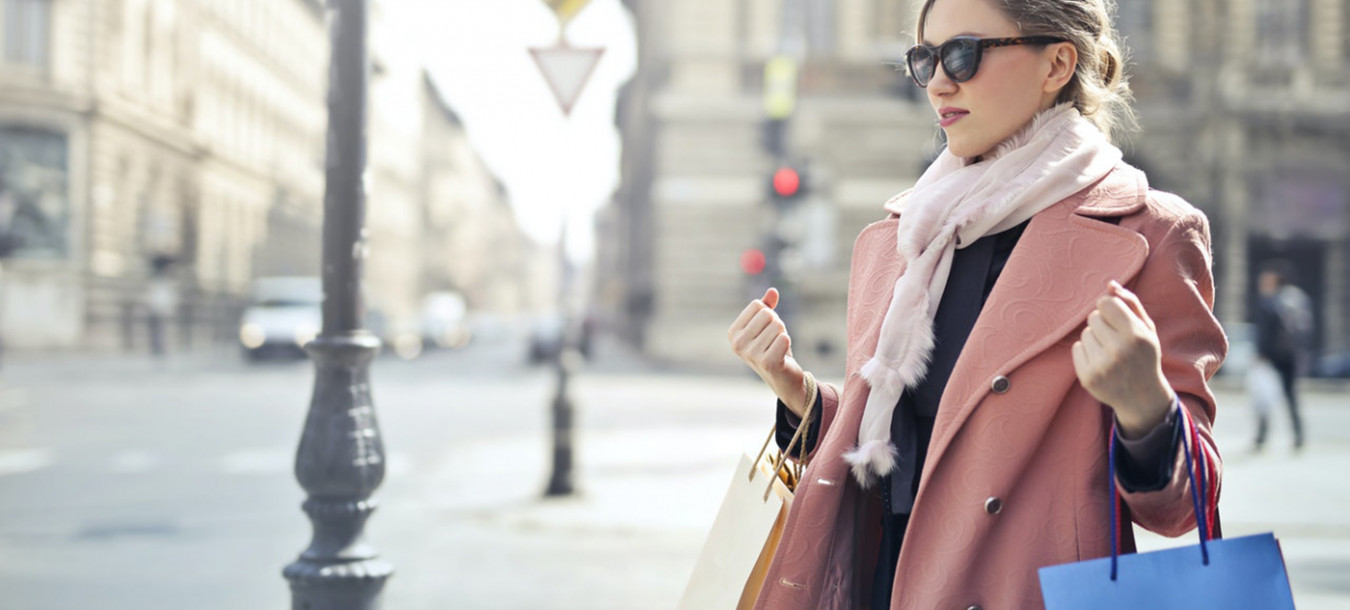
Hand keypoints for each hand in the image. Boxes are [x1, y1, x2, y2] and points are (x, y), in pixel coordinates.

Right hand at [728, 288, 810, 416]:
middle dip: (777, 325)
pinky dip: (787, 344)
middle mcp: (738, 344)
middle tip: (775, 341)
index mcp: (733, 333)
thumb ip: (767, 307)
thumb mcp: (768, 326)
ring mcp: (751, 355)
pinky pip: (784, 339)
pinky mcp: (767, 363)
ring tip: (778, 349)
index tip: (767, 331)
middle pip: (767, 314)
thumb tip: (773, 291)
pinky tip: (782, 356)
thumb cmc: (773, 348)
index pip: (757, 305)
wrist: (783, 378)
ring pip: (778, 326)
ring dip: (783, 335)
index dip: (768, 314)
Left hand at [1071, 281, 1174, 437]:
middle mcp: (1119, 351)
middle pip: (1093, 317)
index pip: (1105, 303)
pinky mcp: (1087, 378)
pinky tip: (1101, 362)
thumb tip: (1109, 284)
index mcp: (1136, 335)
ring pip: (1084, 333)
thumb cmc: (1144, 355)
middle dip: (1103, 324)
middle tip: (1117, 339)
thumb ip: (1130, 302)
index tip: (1118, 318)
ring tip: (1111, 352)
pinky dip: (1086, 352)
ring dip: (1095, 338)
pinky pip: (1076, 348)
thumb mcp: (1146, 328)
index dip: (1110, 308)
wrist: (1142, 396)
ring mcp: (1101, 366)